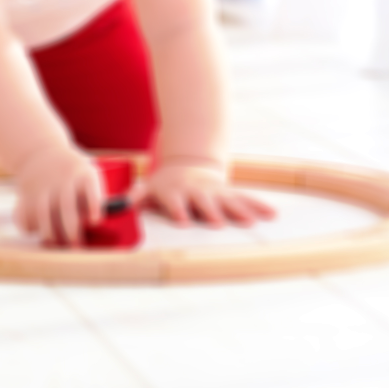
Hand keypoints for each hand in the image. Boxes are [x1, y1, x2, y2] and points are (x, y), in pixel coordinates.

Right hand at [12, 144, 103, 245]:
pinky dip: (28, 226)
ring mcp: (43, 185)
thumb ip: (93, 198)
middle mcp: (64, 179)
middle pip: (67, 208)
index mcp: (85, 174)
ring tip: (56, 245)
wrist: (40, 150)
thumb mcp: (87, 173)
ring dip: (50, 233)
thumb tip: (97, 230)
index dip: (93, 205)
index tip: (96, 221)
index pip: (91, 189)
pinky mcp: (26, 192)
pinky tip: (35, 231)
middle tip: (76, 247)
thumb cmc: (73, 172)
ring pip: (43, 213)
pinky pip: (25, 213)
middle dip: (71, 231)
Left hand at [140, 159, 275, 226]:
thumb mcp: (147, 187)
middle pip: (203, 201)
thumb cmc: (164, 184)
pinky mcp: (229, 192)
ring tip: (250, 221)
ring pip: (228, 200)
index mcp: (174, 191)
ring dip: (239, 210)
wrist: (188, 165)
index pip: (175, 202)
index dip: (178, 211)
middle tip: (217, 222)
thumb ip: (134, 197)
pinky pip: (246, 198)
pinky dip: (259, 205)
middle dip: (211, 211)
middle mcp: (196, 191)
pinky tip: (271, 214)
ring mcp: (215, 191)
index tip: (184, 222)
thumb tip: (116, 206)